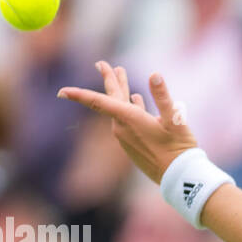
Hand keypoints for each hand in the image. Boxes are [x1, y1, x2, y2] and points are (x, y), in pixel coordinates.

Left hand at [58, 62, 197, 183]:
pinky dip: (130, 107)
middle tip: (101, 64)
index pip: (98, 102)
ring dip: (122, 92)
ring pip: (119, 110)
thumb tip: (154, 75)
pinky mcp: (133, 145)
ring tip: (121, 76)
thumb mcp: (175, 120)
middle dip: (109, 80)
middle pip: (109, 100)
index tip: (61, 91)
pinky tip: (137, 101)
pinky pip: (127, 122)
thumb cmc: (179, 149)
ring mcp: (127, 138)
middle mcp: (123, 128)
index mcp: (129, 119)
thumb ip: (162, 96)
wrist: (180, 178)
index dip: (79, 94)